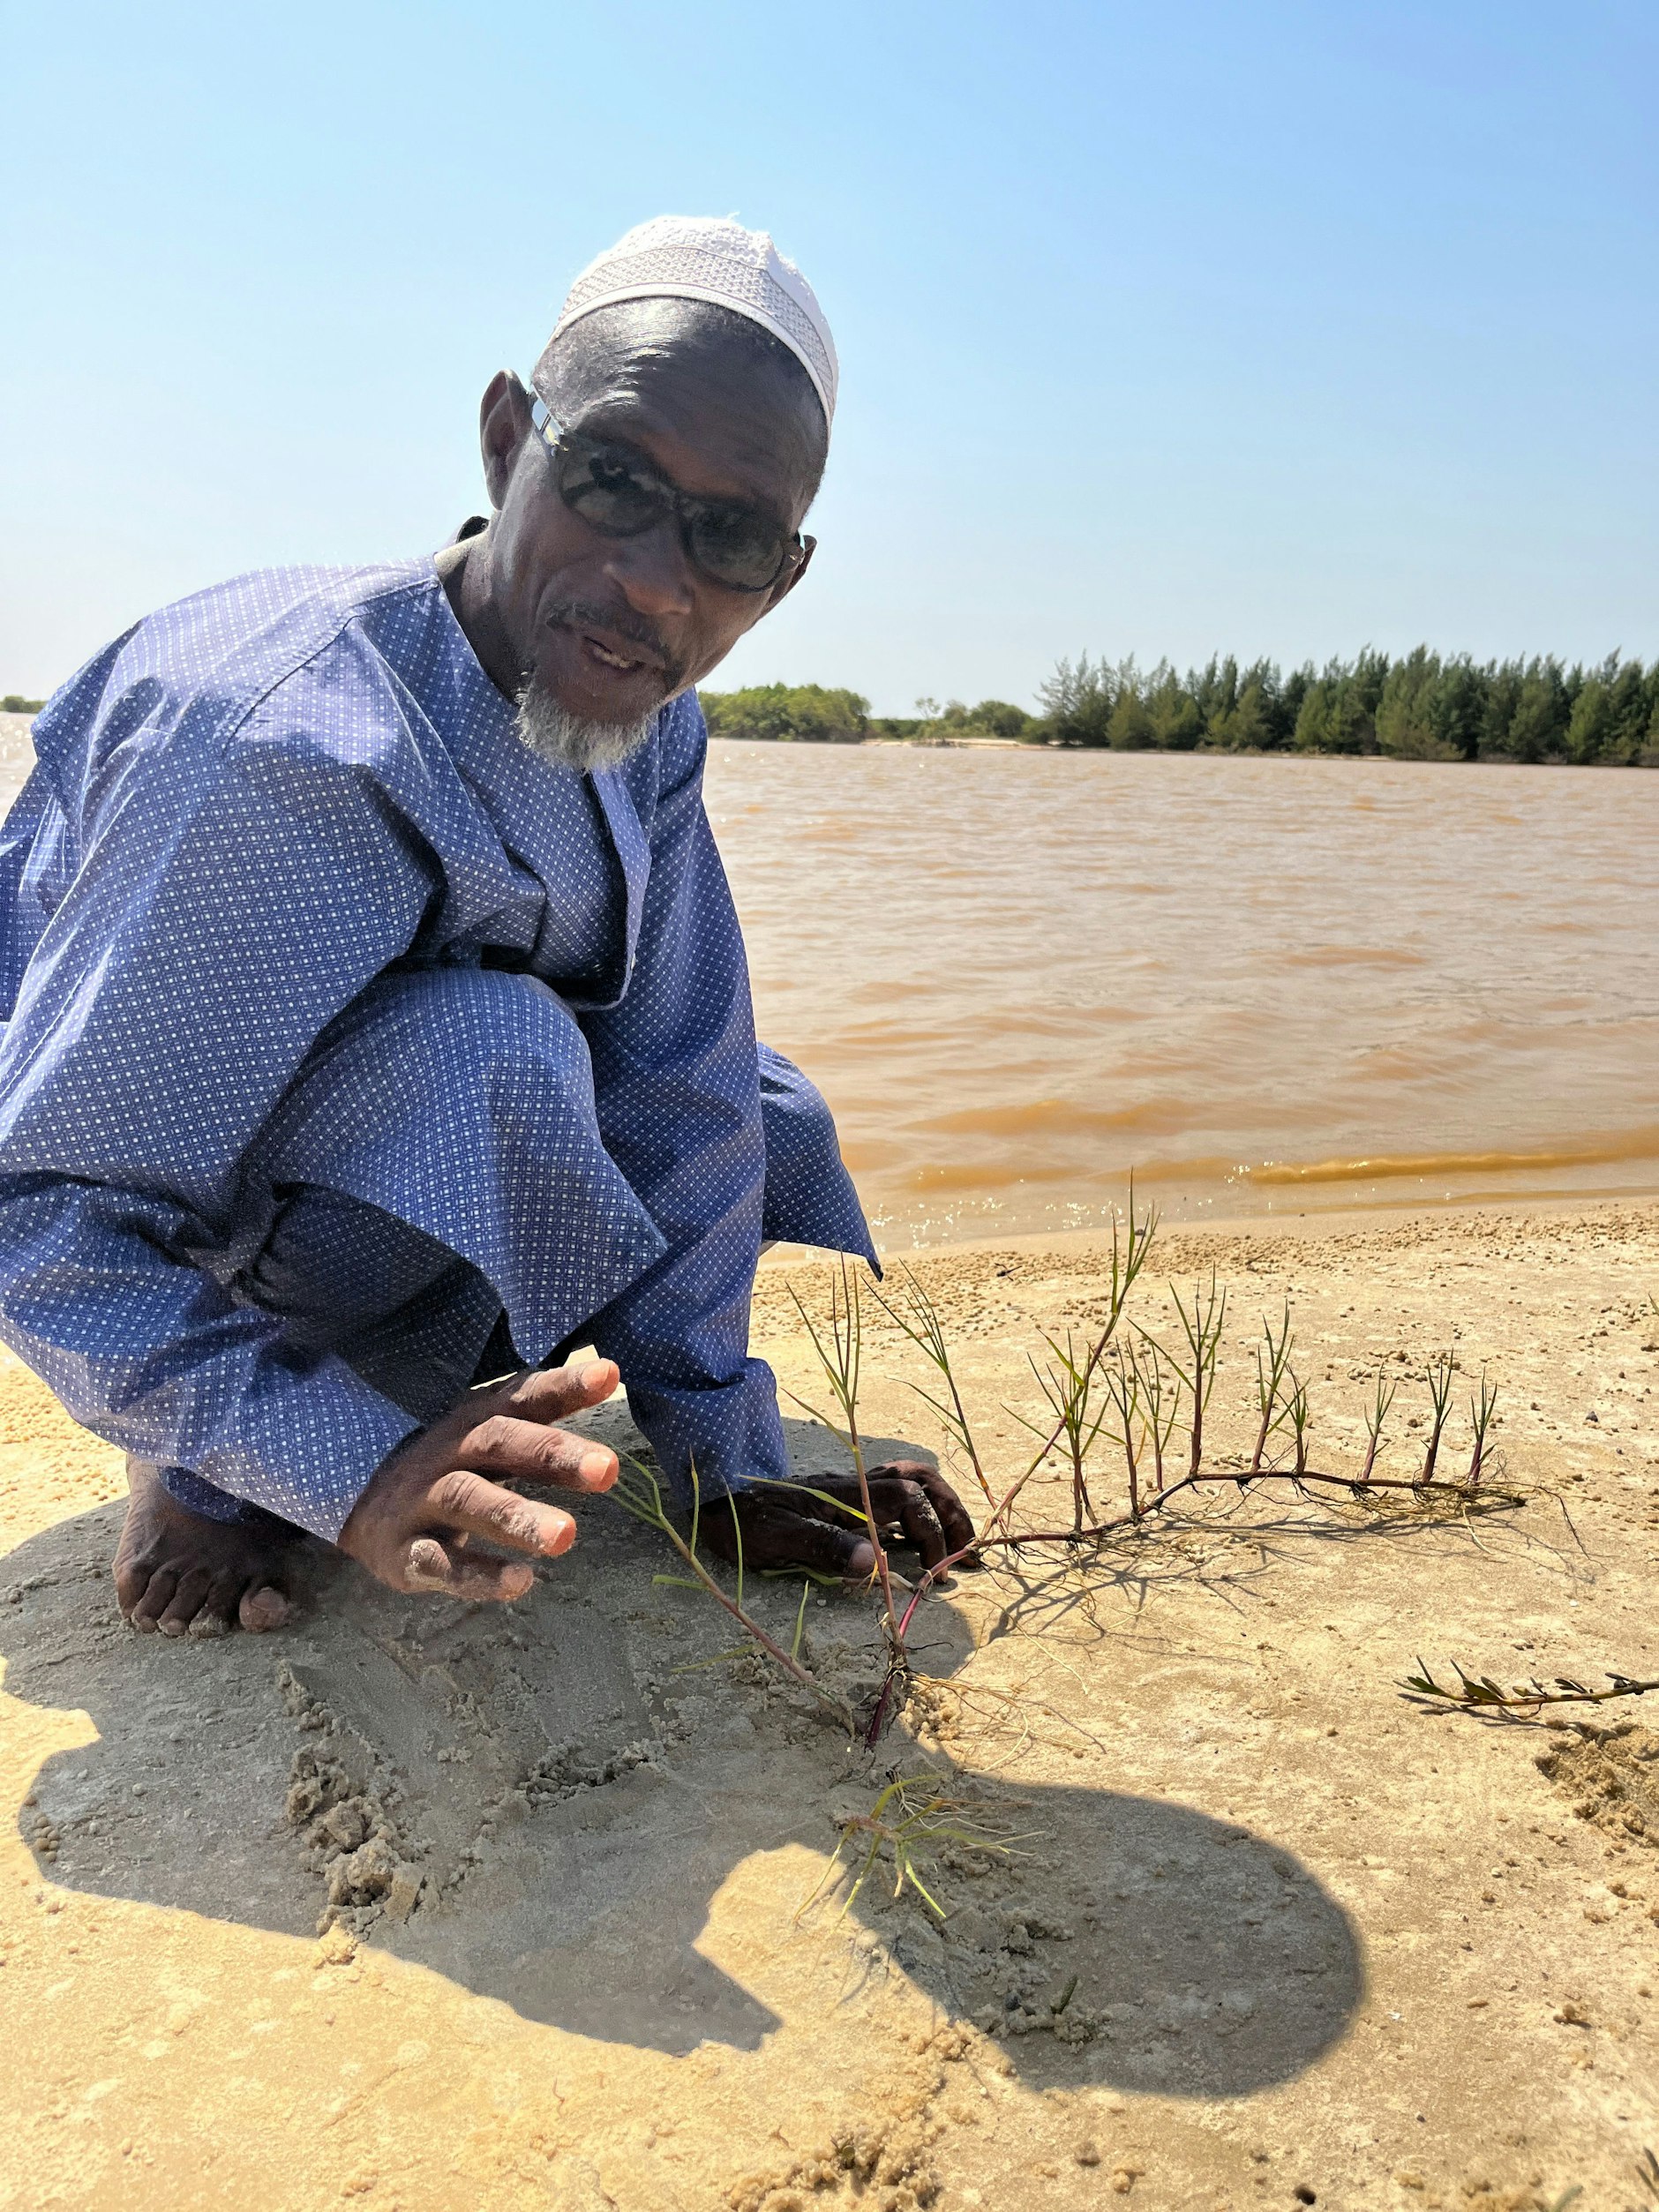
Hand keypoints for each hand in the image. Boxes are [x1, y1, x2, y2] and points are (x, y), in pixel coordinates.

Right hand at [337, 1359, 620, 1600]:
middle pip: (498, 1443)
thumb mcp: (489, 1429)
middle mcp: (448, 1452)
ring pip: (468, 1501)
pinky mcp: (405, 1552)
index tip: (608, 1375)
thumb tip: (611, 1372)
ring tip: (566, 1536)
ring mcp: (422, 1501)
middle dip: (553, 1454)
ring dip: (517, 1517)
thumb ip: (543, 1407)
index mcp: (476, 1419)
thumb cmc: (448, 1461)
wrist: (357, 1502)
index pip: (523, 1396)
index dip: (564, 1385)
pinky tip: (520, 1582)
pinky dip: (479, 1575)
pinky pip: (440, 1563)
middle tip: (608, 1469)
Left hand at [704, 1461, 978, 1581]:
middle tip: (969, 1553)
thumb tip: (872, 1563)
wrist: (716, 1495)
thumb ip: (824, 1547)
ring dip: (942, 1504)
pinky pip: (897, 1488)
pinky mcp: (846, 1496)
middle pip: (921, 1480)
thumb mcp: (776, 1540)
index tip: (934, 1572)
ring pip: (913, 1479)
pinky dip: (923, 1503)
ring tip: (960, 1541)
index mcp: (845, 1495)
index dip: (931, 1533)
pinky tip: (926, 1531)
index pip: (908, 1501)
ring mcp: (852, 1487)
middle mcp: (855, 1484)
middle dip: (952, 1513)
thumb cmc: (743, 1521)